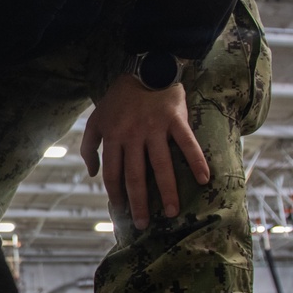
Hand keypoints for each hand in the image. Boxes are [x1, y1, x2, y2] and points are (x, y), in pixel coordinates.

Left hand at [80, 75, 208, 229]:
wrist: (146, 68)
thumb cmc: (119, 98)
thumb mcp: (96, 119)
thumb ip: (89, 146)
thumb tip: (92, 173)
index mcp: (113, 137)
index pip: (112, 174)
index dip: (116, 195)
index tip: (121, 212)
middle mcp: (133, 135)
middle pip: (136, 176)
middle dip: (139, 203)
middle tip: (143, 224)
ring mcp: (155, 128)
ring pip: (162, 166)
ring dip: (167, 191)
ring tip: (172, 212)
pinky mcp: (176, 120)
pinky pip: (188, 144)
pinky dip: (196, 161)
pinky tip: (203, 180)